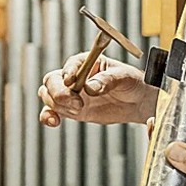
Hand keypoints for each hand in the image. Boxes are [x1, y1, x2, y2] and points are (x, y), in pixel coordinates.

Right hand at [39, 54, 157, 127]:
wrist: (136, 102)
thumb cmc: (131, 83)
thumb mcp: (124, 77)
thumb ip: (107, 80)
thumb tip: (90, 87)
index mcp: (86, 63)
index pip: (71, 64)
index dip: (68, 72)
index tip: (70, 81)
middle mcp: (74, 77)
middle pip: (52, 80)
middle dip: (59, 92)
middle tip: (76, 103)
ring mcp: (70, 94)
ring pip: (49, 96)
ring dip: (56, 105)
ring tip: (78, 110)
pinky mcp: (70, 110)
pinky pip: (52, 112)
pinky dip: (48, 116)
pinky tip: (54, 122)